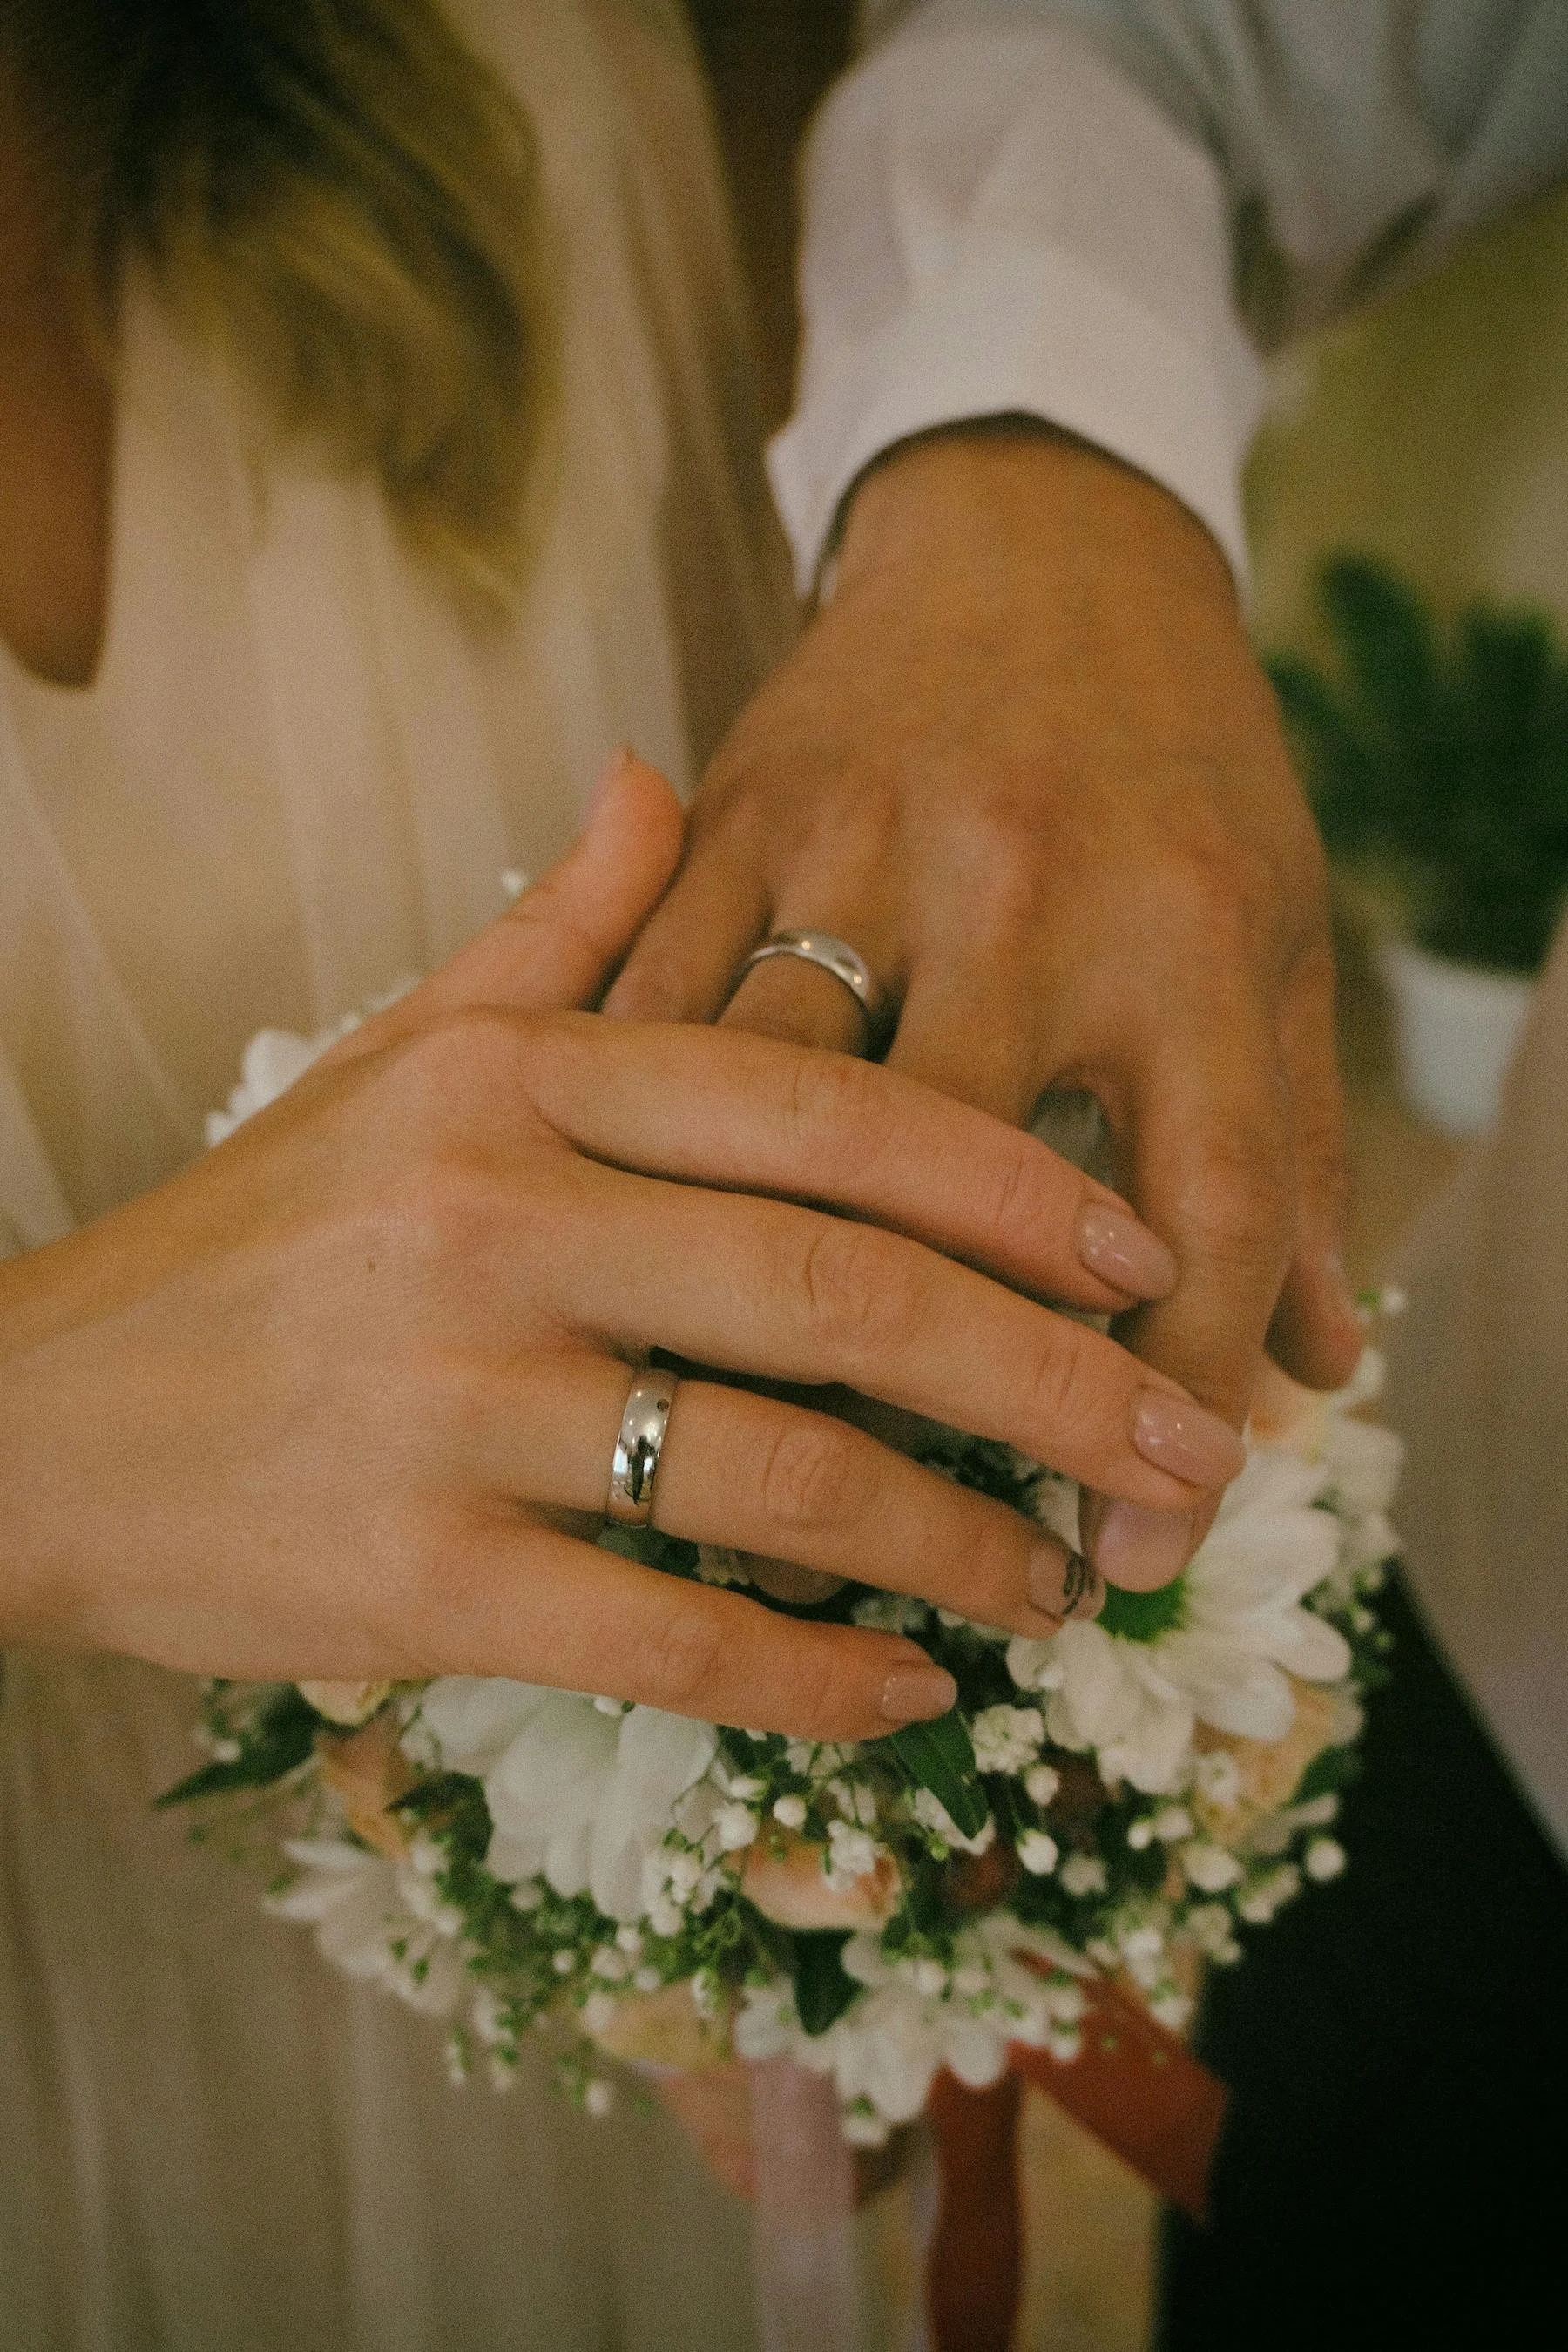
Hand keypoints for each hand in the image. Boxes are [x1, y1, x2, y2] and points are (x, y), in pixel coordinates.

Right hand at [0, 756, 1239, 1737]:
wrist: (30, 1418)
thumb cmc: (255, 1240)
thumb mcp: (391, 1052)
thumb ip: (549, 931)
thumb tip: (652, 772)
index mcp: (515, 1085)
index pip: (823, 1113)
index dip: (1012, 1188)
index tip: (1139, 1261)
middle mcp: (494, 1224)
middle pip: (846, 1297)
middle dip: (1053, 1387)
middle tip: (1184, 1452)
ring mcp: (452, 1406)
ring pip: (783, 1479)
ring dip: (962, 1548)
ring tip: (1066, 1584)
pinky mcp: (413, 1582)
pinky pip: (670, 1640)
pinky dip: (817, 1677)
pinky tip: (909, 1686)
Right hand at [606, 429, 1363, 1588]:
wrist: (1037, 532)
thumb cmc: (1177, 767)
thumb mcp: (1276, 943)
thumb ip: (1288, 1161)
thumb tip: (1318, 1376)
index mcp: (1191, 938)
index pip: (1195, 1217)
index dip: (1168, 1410)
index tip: (1133, 1552)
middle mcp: (1024, 895)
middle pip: (959, 1183)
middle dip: (948, 1387)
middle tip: (939, 1537)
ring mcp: (851, 854)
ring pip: (773, 1119)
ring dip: (761, 1294)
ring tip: (774, 1460)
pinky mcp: (727, 826)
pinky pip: (658, 1020)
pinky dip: (647, 1159)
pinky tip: (640, 1287)